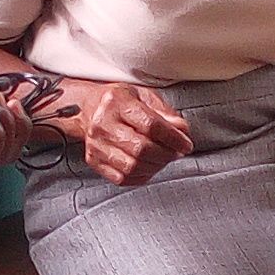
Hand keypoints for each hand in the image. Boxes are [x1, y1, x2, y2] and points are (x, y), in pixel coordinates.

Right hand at [64, 80, 192, 186]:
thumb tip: (182, 131)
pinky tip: (148, 166)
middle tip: (176, 152)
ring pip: (132, 166)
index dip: (174, 138)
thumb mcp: (144, 96)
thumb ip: (166, 113)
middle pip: (141, 148)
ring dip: (155, 166)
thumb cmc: (119, 101)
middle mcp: (103, 123)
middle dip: (166, 154)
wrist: (89, 108)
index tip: (185, 144)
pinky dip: (141, 175)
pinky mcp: (94, 160)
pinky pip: (122, 178)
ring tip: (163, 158)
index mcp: (117, 102)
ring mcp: (96, 144)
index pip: (150, 125)